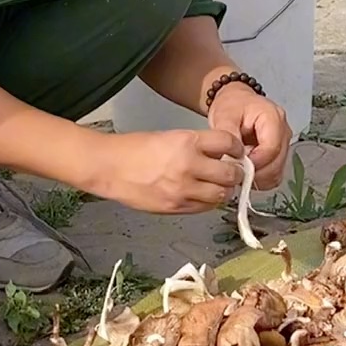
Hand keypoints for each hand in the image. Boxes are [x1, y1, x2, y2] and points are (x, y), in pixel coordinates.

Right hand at [94, 128, 246, 213]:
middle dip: (235, 173)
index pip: (229, 143)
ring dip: (223, 190)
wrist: (109, 167)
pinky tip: (201, 195)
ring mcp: (183, 189)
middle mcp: (189, 165)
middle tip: (232, 172)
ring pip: (222, 195)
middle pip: (231, 174)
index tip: (235, 152)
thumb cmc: (135, 149)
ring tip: (216, 186)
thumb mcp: (170, 137)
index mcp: (187, 142)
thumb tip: (219, 157)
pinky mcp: (176, 207)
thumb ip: (196, 147)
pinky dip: (208, 202)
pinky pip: (205, 208)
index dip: (236, 148)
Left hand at [206, 83, 291, 189]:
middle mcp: (283, 131)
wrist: (236, 102)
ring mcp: (284, 144)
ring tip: (240, 169)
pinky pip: (274, 175)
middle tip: (235, 171)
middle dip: (255, 173)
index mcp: (273, 117)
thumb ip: (228, 137)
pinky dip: (260, 178)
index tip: (238, 166)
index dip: (255, 163)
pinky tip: (247, 170)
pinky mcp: (280, 155)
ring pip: (277, 172)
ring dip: (258, 177)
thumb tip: (232, 159)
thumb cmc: (233, 105)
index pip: (271, 148)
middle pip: (277, 163)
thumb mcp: (224, 116)